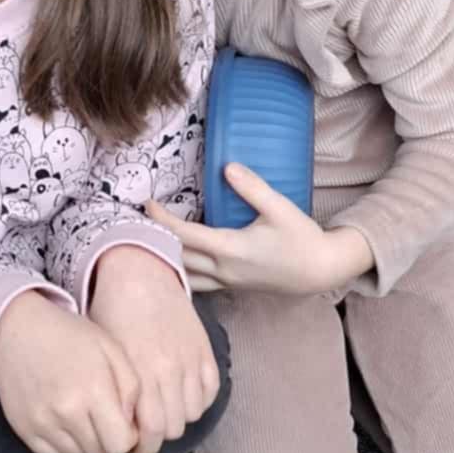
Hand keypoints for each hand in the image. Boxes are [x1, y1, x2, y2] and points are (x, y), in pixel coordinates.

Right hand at [0, 290, 138, 452]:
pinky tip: (61, 420)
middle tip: (103, 419)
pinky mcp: (23, 429)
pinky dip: (61, 444)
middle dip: (108, 441)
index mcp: (95, 391)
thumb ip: (131, 388)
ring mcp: (42, 422)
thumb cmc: (70, 336)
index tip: (123, 423)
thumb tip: (132, 424)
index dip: (128, 437)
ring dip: (85, 443)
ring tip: (81, 416)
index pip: (121, 443)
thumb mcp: (112, 350)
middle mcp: (67, 411)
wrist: (17, 328)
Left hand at [89, 246, 219, 452]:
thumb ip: (114, 394)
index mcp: (140, 374)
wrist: (138, 274)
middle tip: (144, 439)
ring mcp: (191, 361)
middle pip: (172, 427)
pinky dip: (197, 400)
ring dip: (177, 420)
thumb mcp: (104, 357)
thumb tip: (117, 428)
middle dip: (156, 440)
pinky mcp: (205, 351)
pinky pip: (209, 392)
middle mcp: (169, 371)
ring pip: (192, 413)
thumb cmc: (111, 314)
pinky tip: (181, 397)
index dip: (140, 448)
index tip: (130, 449)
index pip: (149, 431)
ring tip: (162, 416)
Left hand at [147, 166, 372, 296]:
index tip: (146, 204)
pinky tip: (174, 259)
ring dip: (163, 259)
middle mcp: (223, 270)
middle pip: (175, 258)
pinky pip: (196, 282)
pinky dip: (180, 270)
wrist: (319, 272)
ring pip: (183, 276)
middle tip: (134, 222)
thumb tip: (227, 166)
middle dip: (152, 241)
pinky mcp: (231, 286)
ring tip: (148, 241)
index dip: (161, 220)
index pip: (184, 236)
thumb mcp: (281, 209)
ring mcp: (226, 282)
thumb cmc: (302, 240)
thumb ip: (253, 188)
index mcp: (231, 250)